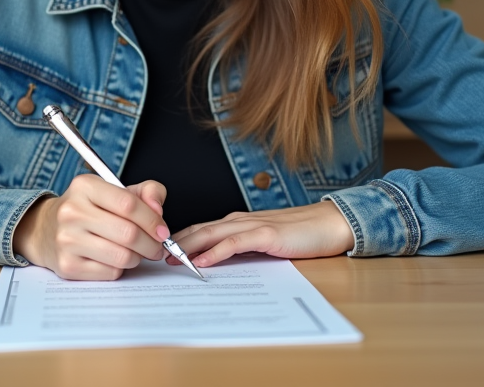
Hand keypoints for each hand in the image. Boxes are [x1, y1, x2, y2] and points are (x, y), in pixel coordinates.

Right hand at [12, 175, 169, 280]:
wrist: (45, 229)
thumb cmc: (88, 209)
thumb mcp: (114, 191)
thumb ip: (145, 192)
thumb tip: (158, 210)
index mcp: (85, 187)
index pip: (129, 204)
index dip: (153, 220)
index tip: (162, 231)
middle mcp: (72, 212)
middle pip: (128, 234)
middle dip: (151, 244)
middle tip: (156, 247)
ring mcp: (67, 240)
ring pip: (122, 256)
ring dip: (137, 257)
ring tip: (135, 252)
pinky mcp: (68, 266)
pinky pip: (110, 272)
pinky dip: (120, 268)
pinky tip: (114, 259)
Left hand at [171, 201, 354, 267]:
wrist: (329, 225)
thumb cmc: (300, 236)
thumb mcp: (263, 244)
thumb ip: (241, 249)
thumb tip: (216, 263)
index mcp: (238, 222)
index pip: (201, 229)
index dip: (178, 240)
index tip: (159, 252)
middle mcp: (240, 220)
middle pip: (199, 229)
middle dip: (174, 243)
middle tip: (153, 255)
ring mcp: (252, 226)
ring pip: (211, 234)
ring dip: (187, 246)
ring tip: (168, 259)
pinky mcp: (265, 235)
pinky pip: (233, 244)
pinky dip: (214, 252)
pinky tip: (200, 261)